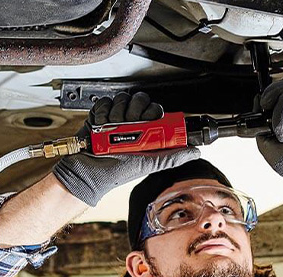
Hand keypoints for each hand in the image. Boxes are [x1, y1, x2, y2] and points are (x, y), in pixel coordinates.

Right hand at [53, 92, 199, 205]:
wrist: (87, 172)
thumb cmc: (117, 171)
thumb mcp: (149, 164)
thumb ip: (171, 157)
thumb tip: (195, 152)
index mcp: (145, 132)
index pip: (155, 110)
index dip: (152, 111)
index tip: (147, 120)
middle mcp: (132, 123)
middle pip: (139, 100)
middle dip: (134, 111)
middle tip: (129, 125)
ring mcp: (115, 117)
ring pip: (122, 99)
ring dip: (116, 113)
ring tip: (111, 129)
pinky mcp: (99, 114)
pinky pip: (105, 102)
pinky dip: (102, 112)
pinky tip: (100, 125)